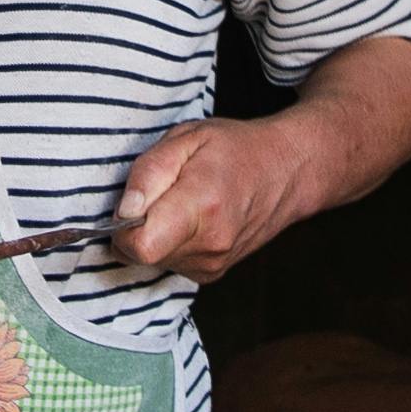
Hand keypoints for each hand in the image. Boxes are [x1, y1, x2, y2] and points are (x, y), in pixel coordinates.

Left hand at [111, 116, 321, 282]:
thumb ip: (150, 173)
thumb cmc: (236, 149)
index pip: (138, 245)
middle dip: (137, 226)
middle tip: (163, 193)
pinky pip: (169, 262)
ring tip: (182, 202)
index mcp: (201, 207)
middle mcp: (209, 245)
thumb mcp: (187, 138)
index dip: (123, 224)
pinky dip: (170, 243)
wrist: (287, 171)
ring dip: (155, 234)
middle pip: (140, 254)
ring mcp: (213, 264)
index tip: (136, 201)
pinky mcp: (212, 273)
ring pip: (152, 260)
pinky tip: (191, 219)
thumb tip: (124, 210)